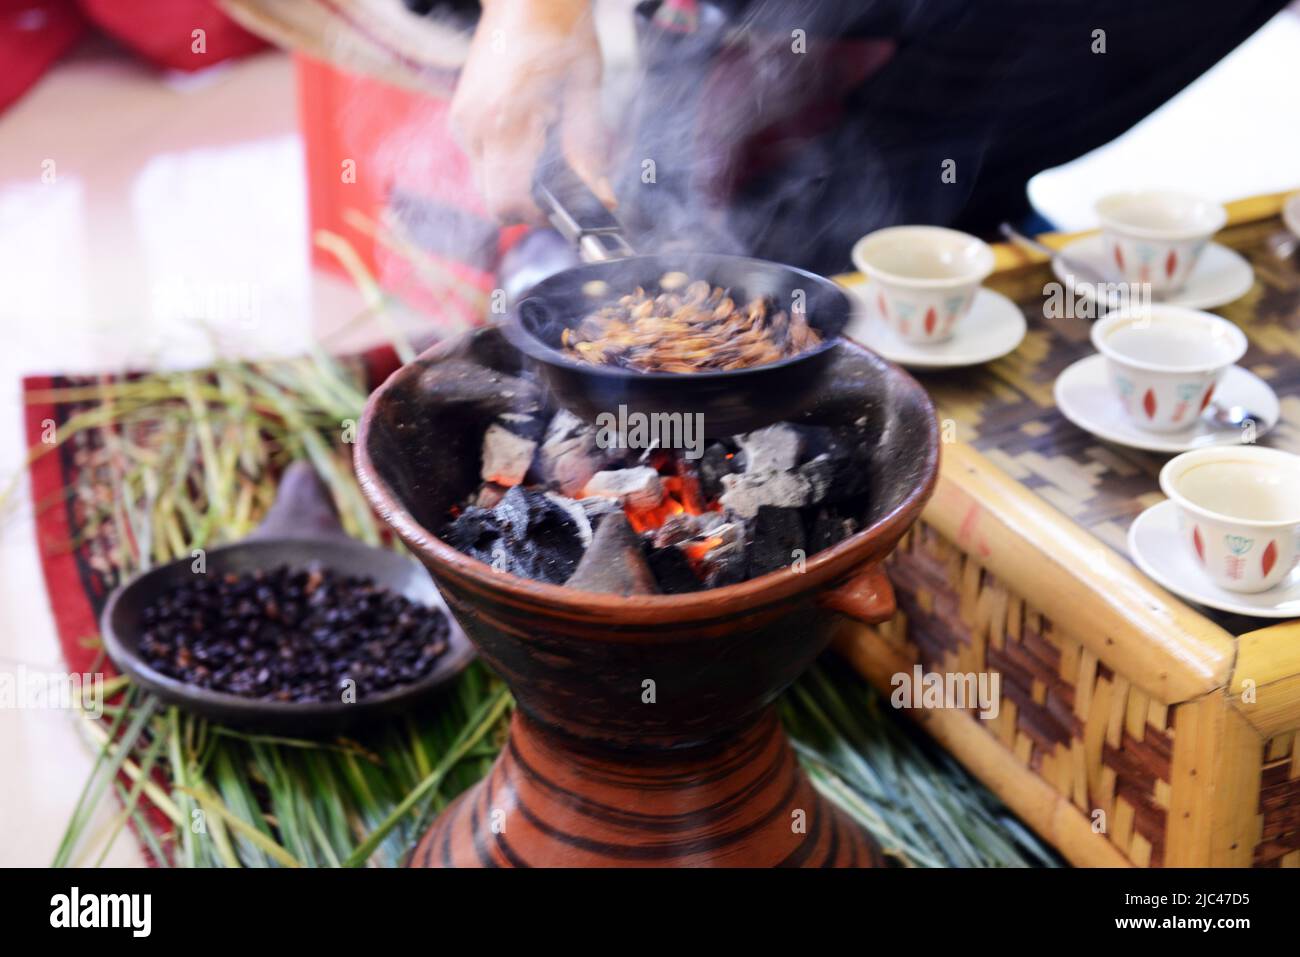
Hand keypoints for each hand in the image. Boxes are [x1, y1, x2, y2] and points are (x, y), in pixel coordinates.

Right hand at [450, 0, 612, 222]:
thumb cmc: (559, 31)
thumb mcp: (585, 90)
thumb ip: (588, 149)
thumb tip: (599, 196)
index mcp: (505, 121)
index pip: (508, 202)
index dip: (539, 217)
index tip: (565, 210)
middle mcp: (474, 126)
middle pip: (494, 202)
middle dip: (529, 204)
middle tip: (560, 188)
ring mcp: (462, 121)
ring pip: (486, 184)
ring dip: (517, 184)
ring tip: (546, 151)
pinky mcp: (460, 115)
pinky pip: (481, 161)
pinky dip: (506, 164)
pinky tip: (530, 137)